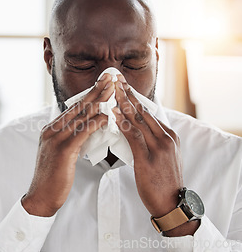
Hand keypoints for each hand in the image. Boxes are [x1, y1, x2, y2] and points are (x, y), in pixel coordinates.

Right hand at [22, 74, 113, 216]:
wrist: (41, 196)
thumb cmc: (54, 178)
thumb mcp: (61, 153)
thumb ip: (72, 139)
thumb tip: (89, 129)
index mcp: (51, 130)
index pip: (73, 108)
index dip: (89, 95)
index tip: (102, 84)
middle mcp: (51, 131)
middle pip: (77, 107)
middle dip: (95, 91)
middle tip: (110, 78)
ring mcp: (55, 140)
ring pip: (80, 117)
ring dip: (98, 102)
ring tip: (112, 91)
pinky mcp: (62, 151)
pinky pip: (81, 133)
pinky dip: (94, 123)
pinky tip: (106, 117)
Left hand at [113, 79, 198, 235]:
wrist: (172, 203)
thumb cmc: (163, 182)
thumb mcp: (162, 157)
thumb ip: (151, 142)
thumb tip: (135, 130)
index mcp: (169, 136)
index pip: (149, 112)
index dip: (135, 98)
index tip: (124, 86)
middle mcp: (166, 138)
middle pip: (143, 111)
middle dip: (128, 94)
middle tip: (116, 79)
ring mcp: (158, 147)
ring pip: (138, 120)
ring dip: (124, 104)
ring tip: (112, 90)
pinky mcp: (148, 158)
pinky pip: (134, 136)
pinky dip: (123, 123)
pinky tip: (113, 114)